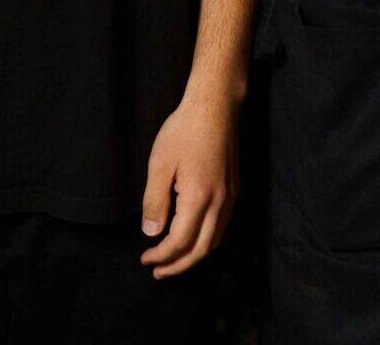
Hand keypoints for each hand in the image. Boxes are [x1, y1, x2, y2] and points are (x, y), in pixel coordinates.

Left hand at [139, 90, 240, 277]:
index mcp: (199, 199)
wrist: (216, 108)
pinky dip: (206, 241)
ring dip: (193, 256)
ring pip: (215, 241)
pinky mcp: (235, 190)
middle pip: (201, 250)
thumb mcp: (159, 163)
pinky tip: (193, 236)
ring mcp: (231, 198)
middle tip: (157, 272)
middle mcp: (220, 204)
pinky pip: (222, 227)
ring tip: (173, 260)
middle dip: (178, 266)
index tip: (145, 259)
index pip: (180, 242)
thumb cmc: (184, 131)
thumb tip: (151, 232)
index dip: (162, 256)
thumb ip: (155, 201)